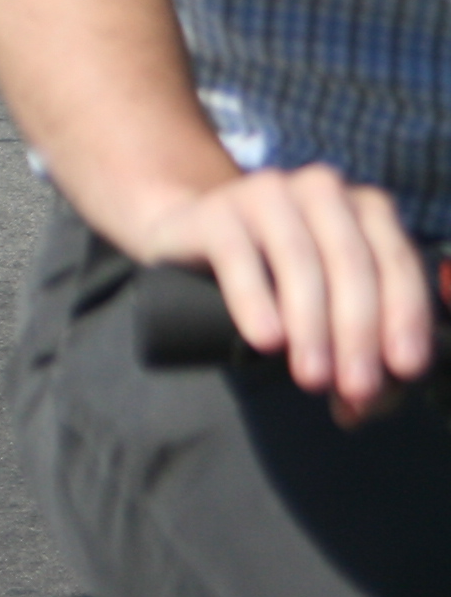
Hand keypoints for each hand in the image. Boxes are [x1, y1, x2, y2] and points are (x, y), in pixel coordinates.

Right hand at [136, 164, 435, 424]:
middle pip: (350, 262)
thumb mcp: (328, 306)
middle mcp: (321, 190)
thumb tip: (361, 406)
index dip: (405, 316)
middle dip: (358, 332)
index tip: (403, 368)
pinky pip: (238, 256)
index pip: (396, 261)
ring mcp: (264, 194)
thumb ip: (358, 350)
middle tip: (355, 388)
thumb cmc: (274, 279)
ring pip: (299, 260)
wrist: (190, 240)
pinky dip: (256, 301)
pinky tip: (266, 339)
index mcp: (365, 207)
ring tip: (312, 377)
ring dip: (311, 326)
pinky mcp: (214, 212)